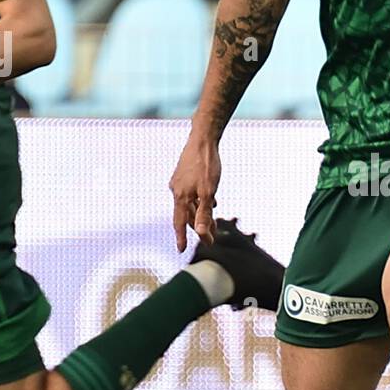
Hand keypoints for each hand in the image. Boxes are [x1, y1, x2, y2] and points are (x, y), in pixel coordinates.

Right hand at [169, 134, 221, 251]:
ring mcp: (179, 182)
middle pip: (187, 214)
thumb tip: (201, 234)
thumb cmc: (207, 164)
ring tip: (213, 222)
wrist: (203, 138)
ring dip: (201, 214)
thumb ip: (205, 213)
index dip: (181, 237)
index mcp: (181, 196)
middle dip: (199, 227)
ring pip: (190, 204)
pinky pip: (191, 194)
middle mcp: (177, 190)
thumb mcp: (209, 191)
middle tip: (211, 239)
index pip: (180, 222)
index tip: (181, 251)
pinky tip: (211, 201)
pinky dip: (200, 201)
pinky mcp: (184, 175)